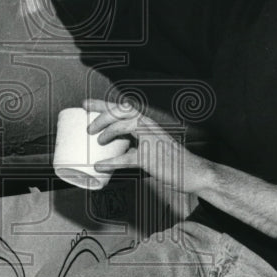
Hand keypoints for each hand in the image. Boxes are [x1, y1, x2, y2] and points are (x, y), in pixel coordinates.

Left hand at [82, 98, 213, 194]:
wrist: (192, 172)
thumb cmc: (170, 160)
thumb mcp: (149, 148)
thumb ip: (133, 147)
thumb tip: (110, 156)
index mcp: (146, 123)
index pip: (122, 108)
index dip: (102, 104)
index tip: (85, 104)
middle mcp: (149, 127)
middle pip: (122, 112)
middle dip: (102, 115)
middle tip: (88, 127)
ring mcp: (151, 140)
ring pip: (126, 126)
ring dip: (109, 131)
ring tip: (97, 140)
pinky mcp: (150, 158)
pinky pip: (128, 158)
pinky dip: (112, 161)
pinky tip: (100, 165)